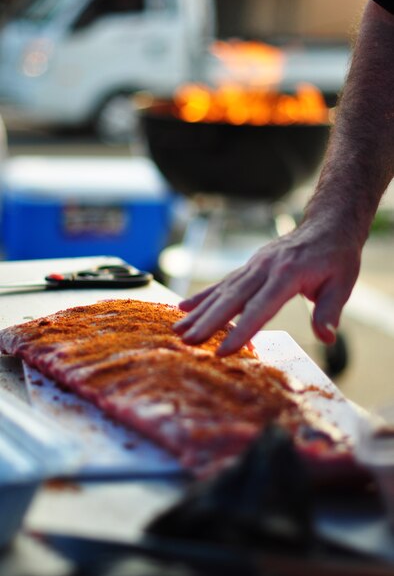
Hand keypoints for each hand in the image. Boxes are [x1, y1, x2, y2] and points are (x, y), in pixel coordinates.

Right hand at [173, 222, 360, 355]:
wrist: (326, 224)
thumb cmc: (336, 256)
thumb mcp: (343, 283)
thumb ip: (329, 311)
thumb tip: (326, 338)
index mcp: (287, 274)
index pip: (260, 307)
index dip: (241, 330)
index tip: (223, 351)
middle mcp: (264, 268)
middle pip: (232, 299)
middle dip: (208, 323)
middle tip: (188, 342)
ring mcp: (253, 266)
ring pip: (222, 291)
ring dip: (199, 312)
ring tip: (178, 330)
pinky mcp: (249, 267)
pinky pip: (223, 283)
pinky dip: (202, 296)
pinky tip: (184, 308)